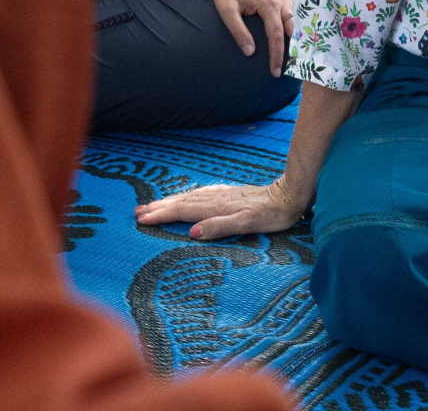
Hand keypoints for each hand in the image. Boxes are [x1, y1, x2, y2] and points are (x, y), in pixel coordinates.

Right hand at [134, 180, 308, 238]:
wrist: (290, 195)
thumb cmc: (271, 214)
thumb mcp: (247, 224)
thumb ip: (219, 227)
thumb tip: (192, 233)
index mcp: (216, 207)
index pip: (182, 211)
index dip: (161, 216)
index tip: (141, 220)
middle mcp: (216, 199)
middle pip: (181, 202)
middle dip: (159, 207)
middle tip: (137, 212)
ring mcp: (223, 195)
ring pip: (190, 197)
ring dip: (170, 201)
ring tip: (153, 204)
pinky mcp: (231, 194)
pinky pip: (202, 195)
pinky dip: (188, 197)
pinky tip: (188, 197)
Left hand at [205, 0, 292, 73]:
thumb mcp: (227, 11)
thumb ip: (238, 31)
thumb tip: (250, 52)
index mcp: (268, 4)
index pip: (276, 35)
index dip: (276, 55)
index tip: (275, 71)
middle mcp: (280, 0)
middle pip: (291, 30)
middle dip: (291, 51)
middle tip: (290, 68)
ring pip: (296, 22)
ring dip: (297, 39)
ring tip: (296, 56)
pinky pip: (294, 14)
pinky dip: (297, 27)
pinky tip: (296, 38)